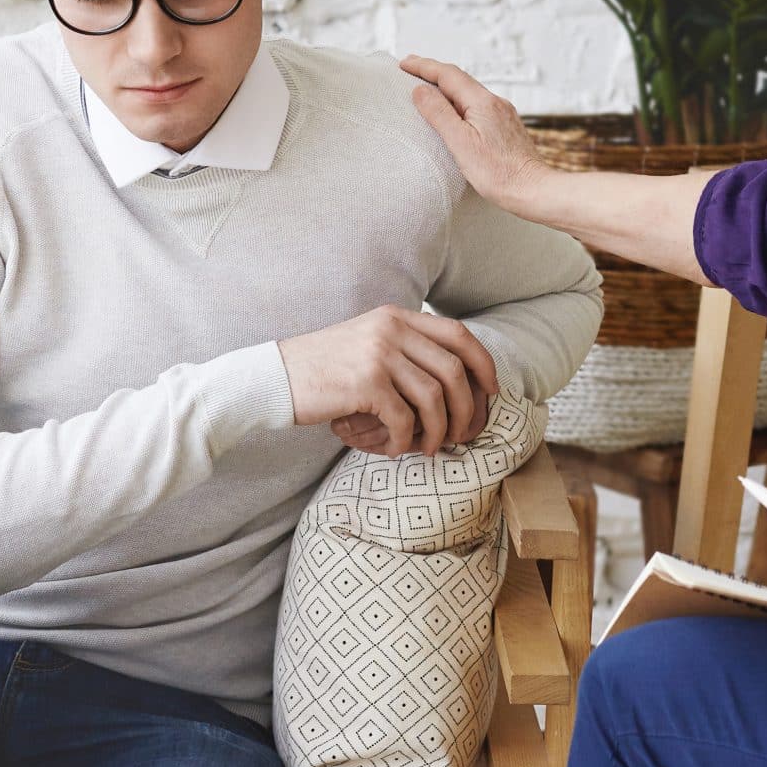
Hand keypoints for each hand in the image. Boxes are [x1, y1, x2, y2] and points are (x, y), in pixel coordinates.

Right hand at [277, 305, 499, 456]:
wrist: (275, 377)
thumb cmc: (321, 369)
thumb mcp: (366, 341)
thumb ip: (402, 347)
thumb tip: (448, 376)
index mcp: (396, 317)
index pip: (459, 334)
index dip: (483, 364)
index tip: (490, 391)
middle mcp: (391, 330)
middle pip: (454, 370)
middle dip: (465, 409)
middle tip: (460, 433)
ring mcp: (379, 355)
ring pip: (434, 399)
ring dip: (438, 430)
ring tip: (430, 447)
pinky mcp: (365, 385)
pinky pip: (404, 420)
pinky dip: (405, 441)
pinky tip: (396, 449)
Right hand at [399, 54, 549, 214]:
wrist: (533, 190)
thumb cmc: (498, 173)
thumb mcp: (460, 143)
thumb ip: (439, 114)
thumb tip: (420, 90)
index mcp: (483, 102)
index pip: (448, 74)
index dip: (424, 67)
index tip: (403, 64)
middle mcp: (496, 103)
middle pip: (460, 79)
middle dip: (433, 72)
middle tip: (410, 68)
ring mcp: (503, 115)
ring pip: (469, 93)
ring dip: (447, 87)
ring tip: (428, 88)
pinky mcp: (506, 128)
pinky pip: (478, 106)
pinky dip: (460, 102)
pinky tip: (455, 111)